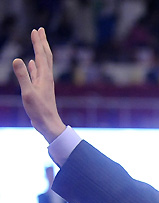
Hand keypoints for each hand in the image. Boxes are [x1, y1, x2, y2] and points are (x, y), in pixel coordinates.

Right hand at [12, 27, 65, 141]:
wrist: (48, 124)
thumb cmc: (39, 111)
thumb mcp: (28, 93)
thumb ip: (22, 76)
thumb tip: (18, 59)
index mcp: (44, 77)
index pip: (41, 55)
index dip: (38, 42)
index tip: (36, 30)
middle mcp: (46, 77)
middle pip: (45, 56)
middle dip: (42, 42)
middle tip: (40, 30)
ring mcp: (44, 83)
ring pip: (42, 63)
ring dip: (39, 51)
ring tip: (37, 42)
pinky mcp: (41, 89)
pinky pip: (37, 73)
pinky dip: (34, 65)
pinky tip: (31, 63)